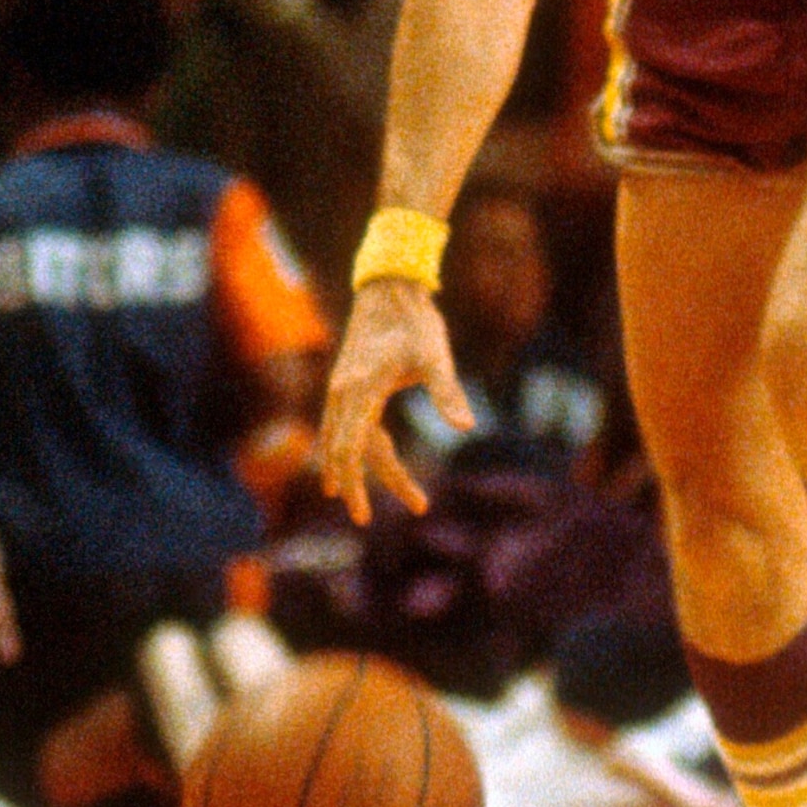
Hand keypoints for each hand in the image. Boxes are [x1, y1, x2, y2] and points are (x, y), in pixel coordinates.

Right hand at [318, 281, 474, 526]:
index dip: (356, 485)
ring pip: (339, 439)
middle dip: (358, 486)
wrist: (390, 288)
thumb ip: (447, 393)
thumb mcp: (436, 356)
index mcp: (362, 389)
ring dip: (351, 470)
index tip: (363, 513)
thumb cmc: (416, 322)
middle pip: (345, 451)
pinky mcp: (344, 383)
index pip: (351, 449)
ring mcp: (340, 387)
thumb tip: (467, 426)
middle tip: (370, 518)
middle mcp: (343, 391)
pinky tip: (350, 461)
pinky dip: (343, 449)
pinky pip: (338, 426)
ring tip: (359, 499)